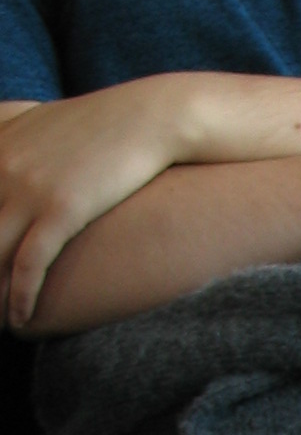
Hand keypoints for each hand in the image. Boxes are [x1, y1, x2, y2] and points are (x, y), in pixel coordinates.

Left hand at [0, 81, 190, 327]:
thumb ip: (7, 124)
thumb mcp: (40, 115)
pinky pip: (28, 263)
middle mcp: (1, 165)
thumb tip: (1, 129)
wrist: (152, 118)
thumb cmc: (103, 122)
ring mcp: (27, 187)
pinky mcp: (60, 209)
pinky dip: (19, 296)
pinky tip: (20, 320)